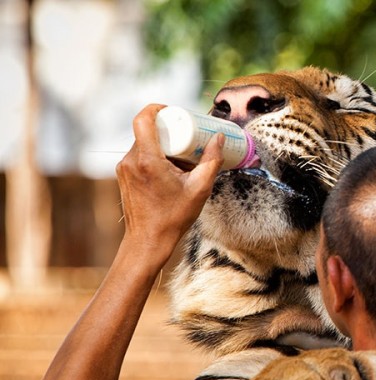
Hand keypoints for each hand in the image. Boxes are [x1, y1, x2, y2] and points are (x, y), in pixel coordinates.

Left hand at [115, 104, 224, 265]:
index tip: (174, 112)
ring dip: (163, 146)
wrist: (148, 241)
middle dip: (168, 130)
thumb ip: (212, 161)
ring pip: (143, 144)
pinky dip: (155, 157)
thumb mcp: (200, 189)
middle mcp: (131, 160)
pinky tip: (171, 171)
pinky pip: (139, 156)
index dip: (157, 108)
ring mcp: (124, 168)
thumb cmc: (173, 218)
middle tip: (188, 137)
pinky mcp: (124, 176)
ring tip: (183, 158)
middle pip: (147, 131)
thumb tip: (218, 138)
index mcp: (147, 160)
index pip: (143, 118)